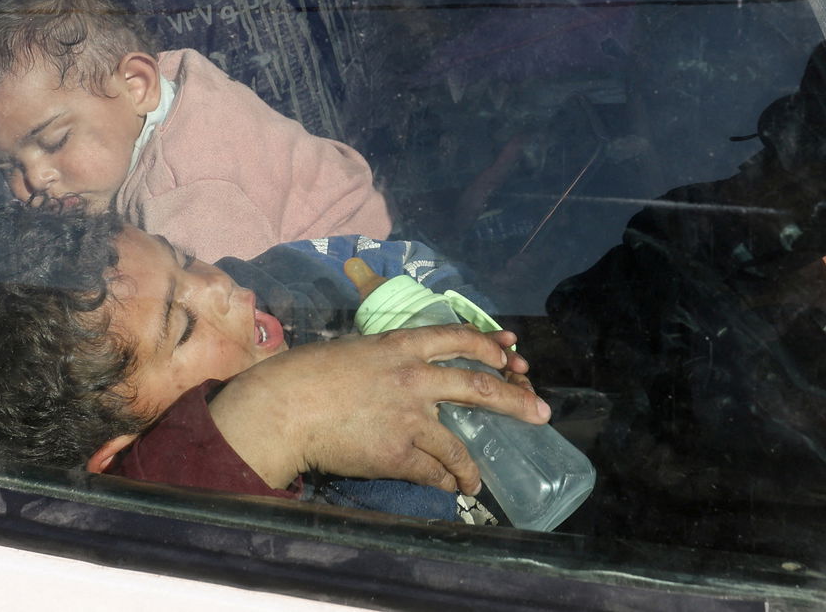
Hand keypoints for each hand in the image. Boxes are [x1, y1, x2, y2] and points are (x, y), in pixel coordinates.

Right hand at [207, 326, 548, 491]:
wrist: (285, 406)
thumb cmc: (305, 376)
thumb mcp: (351, 352)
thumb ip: (383, 362)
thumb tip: (399, 373)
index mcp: (399, 346)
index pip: (456, 338)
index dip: (489, 344)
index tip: (511, 350)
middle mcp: (413, 378)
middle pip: (478, 385)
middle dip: (515, 399)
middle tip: (540, 411)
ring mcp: (409, 417)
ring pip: (457, 444)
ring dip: (471, 466)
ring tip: (477, 481)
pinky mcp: (398, 452)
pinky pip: (434, 471)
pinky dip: (445, 481)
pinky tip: (450, 489)